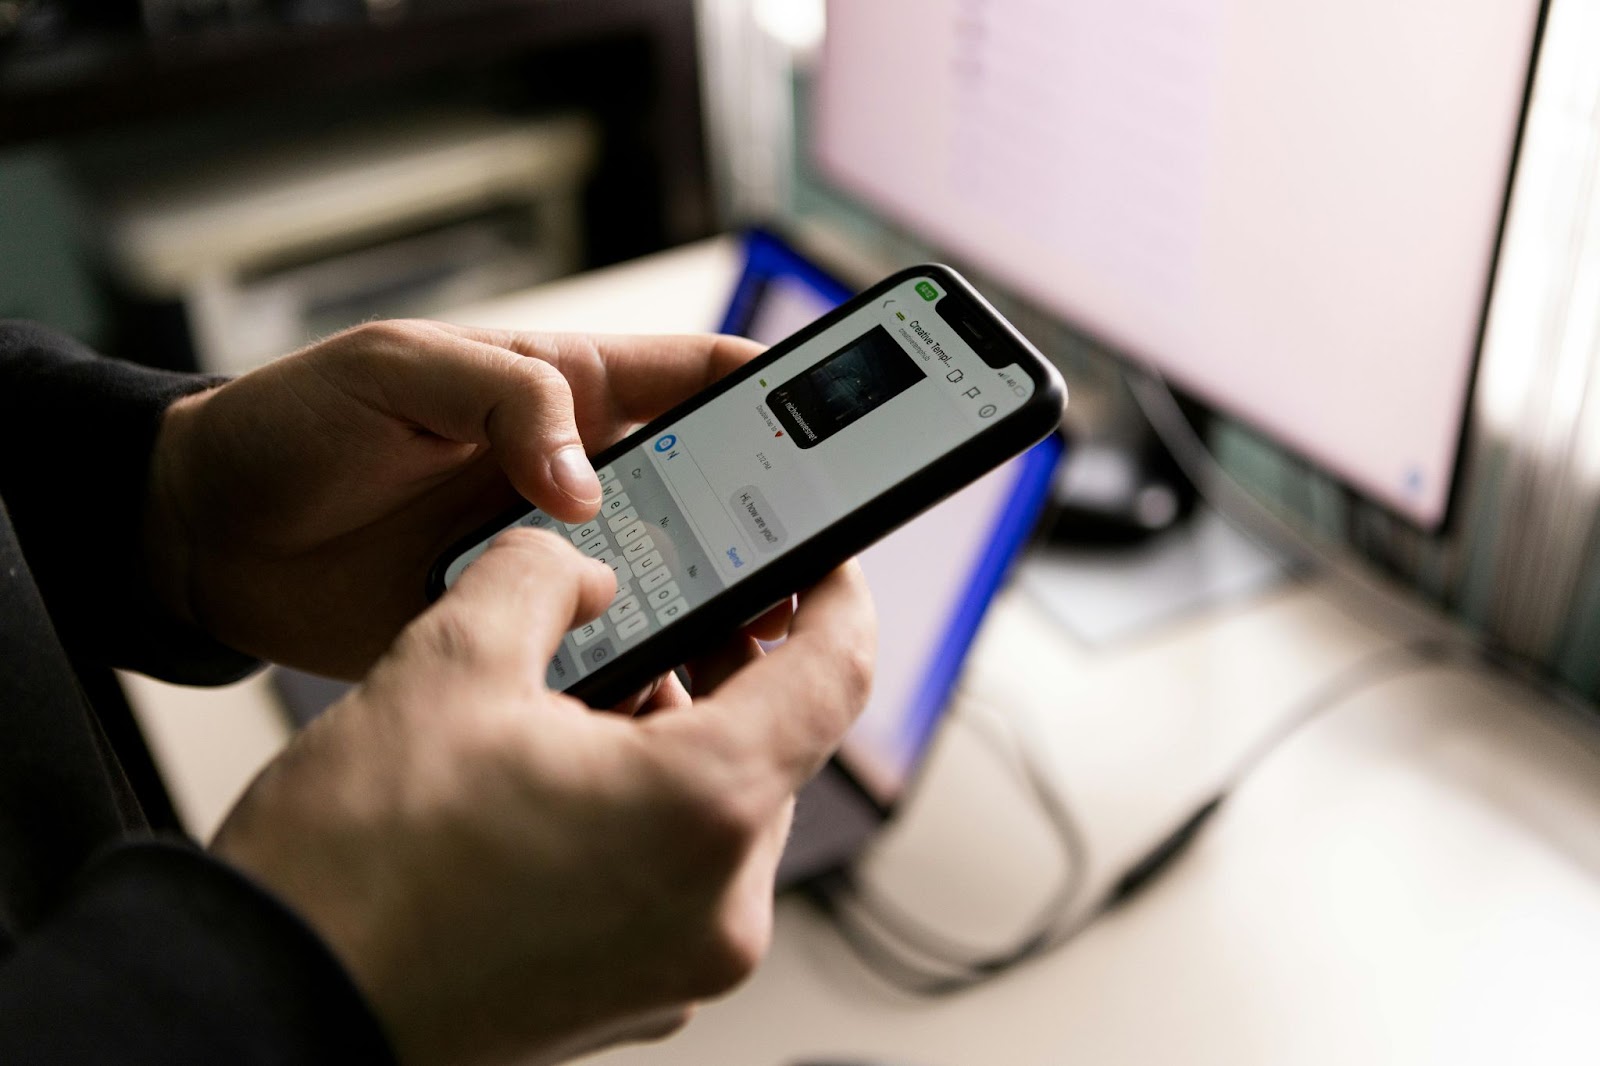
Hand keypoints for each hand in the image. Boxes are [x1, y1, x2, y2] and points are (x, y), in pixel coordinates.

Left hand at [146, 321, 763, 677]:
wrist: (209, 537)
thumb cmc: (299, 425)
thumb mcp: (401, 369)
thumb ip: (509, 399)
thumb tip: (589, 484)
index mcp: (572, 392)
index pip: (707, 378)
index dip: (785, 393)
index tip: (845, 427)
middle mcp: (583, 476)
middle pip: (717, 495)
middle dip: (775, 528)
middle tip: (811, 574)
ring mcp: (556, 558)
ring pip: (674, 583)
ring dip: (718, 613)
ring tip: (755, 651)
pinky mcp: (521, 630)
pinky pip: (605, 652)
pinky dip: (642, 678)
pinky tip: (665, 704)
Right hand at [211, 528, 875, 1065]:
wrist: (267, 1003)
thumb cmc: (353, 869)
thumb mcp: (449, 664)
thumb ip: (541, 577)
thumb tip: (579, 566)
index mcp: (700, 813)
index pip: (835, 676)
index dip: (838, 598)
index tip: (822, 560)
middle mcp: (715, 909)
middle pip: (777, 747)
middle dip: (728, 670)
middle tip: (668, 612)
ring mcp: (678, 967)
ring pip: (723, 814)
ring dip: (678, 743)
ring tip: (584, 695)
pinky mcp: (632, 996)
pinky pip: (678, 878)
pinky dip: (646, 816)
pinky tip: (561, 779)